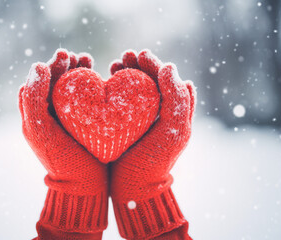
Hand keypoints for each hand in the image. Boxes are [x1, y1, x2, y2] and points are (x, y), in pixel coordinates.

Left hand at [19, 49, 107, 237]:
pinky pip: (87, 100)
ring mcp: (68, 120)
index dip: (53, 65)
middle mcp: (49, 114)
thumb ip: (33, 98)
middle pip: (57, 81)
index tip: (67, 56)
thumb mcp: (40, 129)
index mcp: (34, 113)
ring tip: (90, 62)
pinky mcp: (85, 125)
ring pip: (72, 88)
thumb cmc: (61, 160)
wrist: (83, 187)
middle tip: (83, 57)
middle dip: (68, 66)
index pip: (40, 81)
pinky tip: (103, 81)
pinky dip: (93, 88)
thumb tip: (37, 66)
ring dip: (81, 73)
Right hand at [110, 50, 195, 238]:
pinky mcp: (122, 125)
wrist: (135, 188)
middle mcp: (159, 112)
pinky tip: (104, 82)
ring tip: (113, 64)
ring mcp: (140, 119)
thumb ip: (176, 98)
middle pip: (149, 80)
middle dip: (137, 65)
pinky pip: (119, 102)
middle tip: (123, 56)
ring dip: (124, 74)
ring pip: (133, 89)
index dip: (153, 64)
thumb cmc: (155, 161)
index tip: (139, 54)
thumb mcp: (173, 131)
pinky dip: (112, 90)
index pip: (166, 79)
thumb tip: (169, 66)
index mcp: (175, 111)